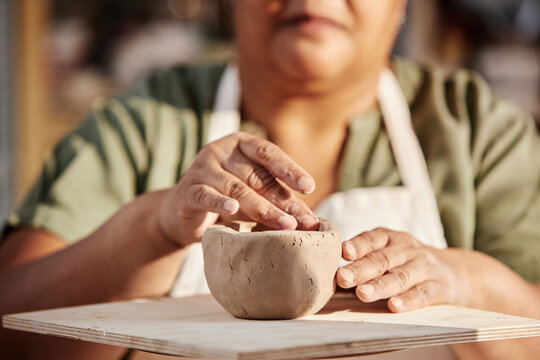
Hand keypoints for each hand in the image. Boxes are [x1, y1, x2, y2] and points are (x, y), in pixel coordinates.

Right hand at [158, 132, 318, 246]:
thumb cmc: (226, 198)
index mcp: (240, 143)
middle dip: (283, 200)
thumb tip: (312, 219)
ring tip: (285, 225)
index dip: (290, 169)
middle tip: (304, 221)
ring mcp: (201, 169)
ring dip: (263, 208)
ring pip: (236, 188)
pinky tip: (233, 210)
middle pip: (257, 176)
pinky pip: (206, 196)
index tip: (309, 188)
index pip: (269, 153)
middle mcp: (220, 151)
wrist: (183, 212)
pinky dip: (219, 203)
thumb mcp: (253, 192)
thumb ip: (276, 197)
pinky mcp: (188, 190)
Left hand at [336, 228, 463, 311]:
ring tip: (362, 294)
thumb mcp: (387, 251)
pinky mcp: (438, 287)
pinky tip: (394, 306)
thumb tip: (323, 266)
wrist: (454, 271)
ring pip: (400, 276)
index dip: (357, 245)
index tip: (342, 252)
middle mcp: (407, 249)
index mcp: (389, 238)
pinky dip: (408, 300)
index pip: (372, 239)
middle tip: (342, 278)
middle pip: (382, 259)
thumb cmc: (404, 262)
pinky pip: (422, 294)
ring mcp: (423, 267)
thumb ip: (362, 256)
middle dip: (361, 269)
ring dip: (380, 285)